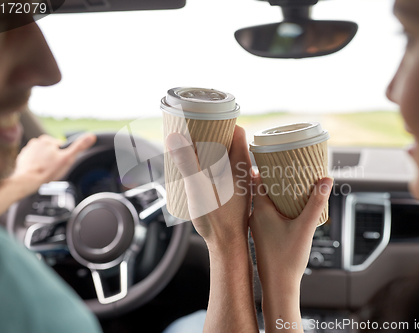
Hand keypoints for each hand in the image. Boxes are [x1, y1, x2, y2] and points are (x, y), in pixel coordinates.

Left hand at [10, 133, 95, 196]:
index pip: (60, 146)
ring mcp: (27, 150)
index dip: (62, 156)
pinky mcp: (22, 158)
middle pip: (51, 150)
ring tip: (45, 170)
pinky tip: (38, 171)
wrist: (28, 181)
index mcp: (46, 139)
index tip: (59, 163)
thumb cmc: (48, 171)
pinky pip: (33, 160)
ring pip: (42, 155)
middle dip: (53, 158)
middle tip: (53, 168)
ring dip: (45, 162)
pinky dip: (36, 165)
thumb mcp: (68, 158)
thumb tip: (91, 136)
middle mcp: (35, 142)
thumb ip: (79, 147)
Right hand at [165, 125, 252, 250]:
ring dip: (212, 149)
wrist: (227, 247)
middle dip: (213, 133)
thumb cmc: (217, 220)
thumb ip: (187, 163)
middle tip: (193, 130)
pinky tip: (199, 169)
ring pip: (227, 156)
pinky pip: (224, 170)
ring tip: (192, 147)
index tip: (205, 116)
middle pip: (231, 141)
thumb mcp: (197, 188)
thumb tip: (175, 137)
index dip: (222, 120)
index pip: (237, 131)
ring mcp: (239, 182)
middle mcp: (243, 171)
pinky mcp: (233, 192)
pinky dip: (213, 163)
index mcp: (241, 165)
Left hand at [249, 173, 332, 290]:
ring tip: (290, 183)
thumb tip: (326, 180)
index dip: (266, 167)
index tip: (275, 156)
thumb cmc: (287, 259)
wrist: (278, 286)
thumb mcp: (306, 227)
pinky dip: (277, 205)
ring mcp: (257, 227)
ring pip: (265, 202)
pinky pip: (267, 213)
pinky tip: (289, 207)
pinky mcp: (263, 235)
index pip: (257, 180)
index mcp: (260, 210)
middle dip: (273, 177)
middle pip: (261, 189)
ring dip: (276, 192)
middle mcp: (255, 216)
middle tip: (286, 165)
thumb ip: (316, 203)